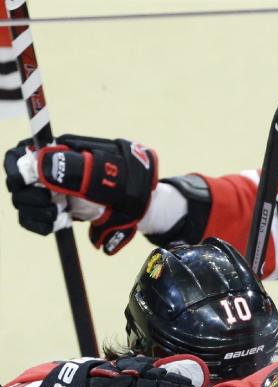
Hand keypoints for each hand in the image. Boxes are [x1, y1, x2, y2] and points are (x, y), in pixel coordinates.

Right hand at [4, 135, 157, 253]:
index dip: (16, 170)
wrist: (141, 203)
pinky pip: (33, 220)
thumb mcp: (107, 171)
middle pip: (16, 183)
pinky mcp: (56, 211)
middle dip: (29, 196)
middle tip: (52, 204)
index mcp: (54, 151)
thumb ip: (77, 167)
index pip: (17, 157)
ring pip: (22, 203)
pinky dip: (41, 225)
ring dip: (36, 213)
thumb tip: (44, 166)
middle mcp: (47, 171)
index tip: (26, 182)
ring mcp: (51, 192)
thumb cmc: (126, 180)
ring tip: (59, 215)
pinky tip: (58, 224)